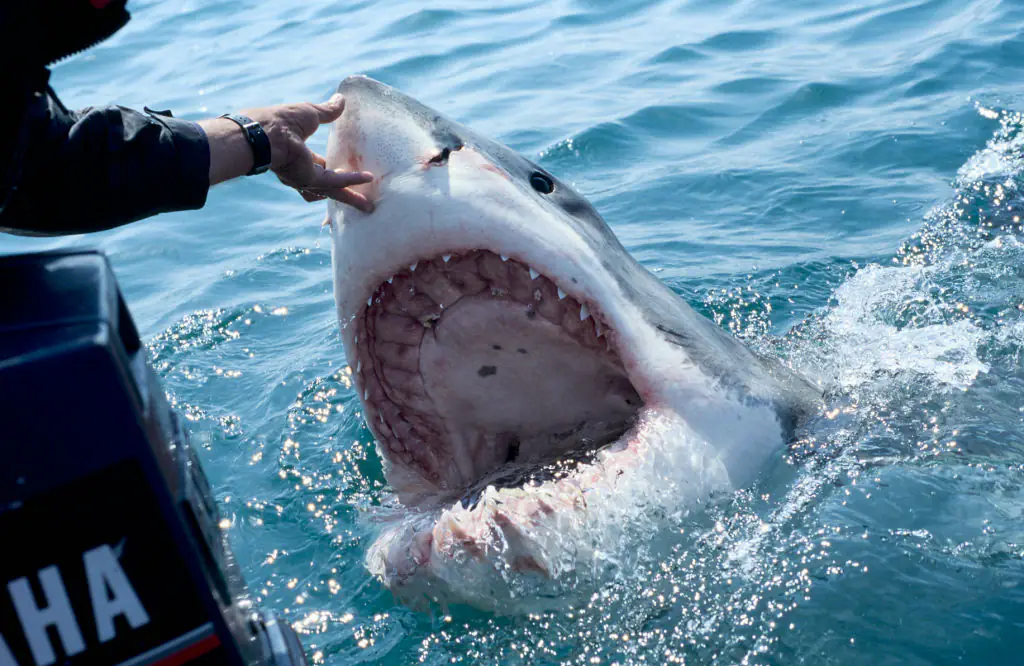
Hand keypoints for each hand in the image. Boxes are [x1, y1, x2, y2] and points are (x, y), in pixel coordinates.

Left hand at [200, 94, 373, 211]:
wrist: (267, 131)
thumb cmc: (282, 120)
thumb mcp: (310, 113)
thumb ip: (327, 111)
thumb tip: (341, 99)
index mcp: (298, 156)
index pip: (319, 167)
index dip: (333, 168)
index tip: (346, 169)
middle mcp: (300, 172)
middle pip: (328, 187)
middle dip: (345, 195)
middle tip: (362, 202)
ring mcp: (304, 178)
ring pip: (333, 192)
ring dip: (350, 198)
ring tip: (368, 206)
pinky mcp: (309, 179)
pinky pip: (335, 182)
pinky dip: (352, 180)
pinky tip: (368, 177)